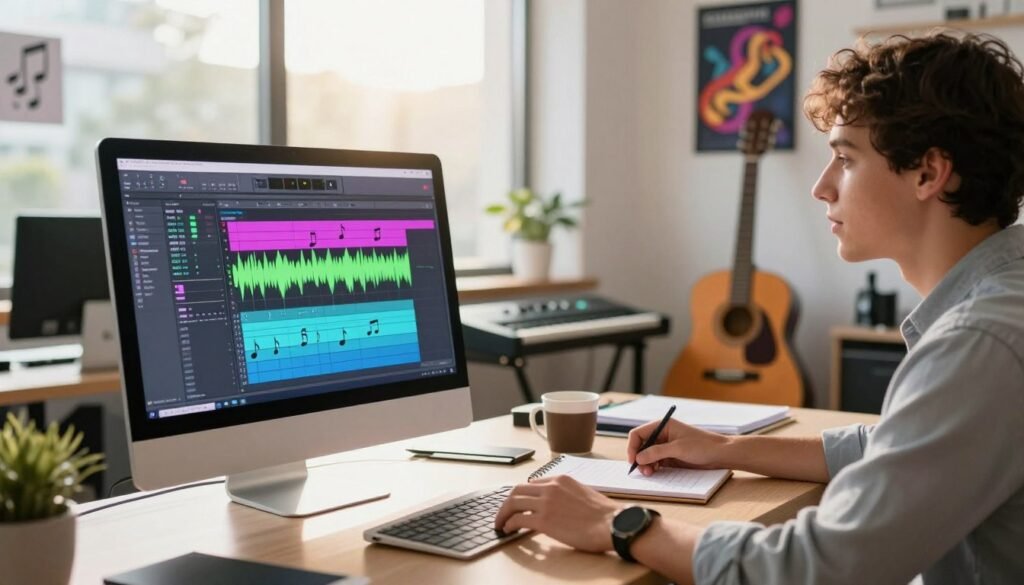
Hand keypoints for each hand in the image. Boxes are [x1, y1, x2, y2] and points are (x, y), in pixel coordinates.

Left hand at [493, 475, 619, 552]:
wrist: (613, 523)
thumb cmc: (605, 514)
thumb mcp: (583, 493)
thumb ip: (566, 494)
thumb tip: (558, 504)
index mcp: (560, 479)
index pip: (532, 483)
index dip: (522, 495)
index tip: (518, 504)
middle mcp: (550, 487)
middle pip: (517, 490)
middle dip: (507, 502)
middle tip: (503, 513)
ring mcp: (546, 503)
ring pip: (513, 503)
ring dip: (503, 514)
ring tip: (501, 523)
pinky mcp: (544, 521)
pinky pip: (518, 520)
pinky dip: (509, 524)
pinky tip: (508, 530)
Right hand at [627, 418, 729, 476]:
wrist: (721, 454)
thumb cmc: (703, 446)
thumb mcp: (678, 449)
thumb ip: (656, 452)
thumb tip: (638, 457)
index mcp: (663, 426)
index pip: (639, 434)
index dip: (633, 446)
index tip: (633, 460)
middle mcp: (662, 434)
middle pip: (641, 445)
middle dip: (639, 458)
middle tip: (643, 471)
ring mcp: (666, 446)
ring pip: (647, 455)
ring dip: (645, 464)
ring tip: (650, 474)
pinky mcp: (671, 456)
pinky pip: (656, 462)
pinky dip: (653, 468)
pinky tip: (655, 473)